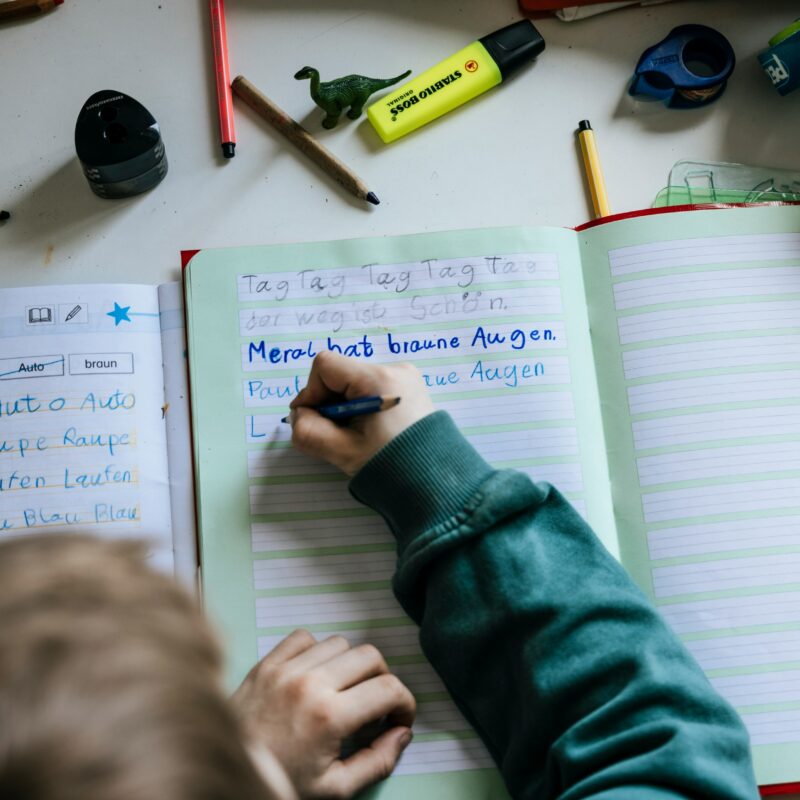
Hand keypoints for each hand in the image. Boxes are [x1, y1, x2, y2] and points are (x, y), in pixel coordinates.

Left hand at [232, 629, 415, 799]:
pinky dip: (316, 651)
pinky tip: (314, 676)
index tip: (399, 717)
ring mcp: (285, 669)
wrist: (228, 775)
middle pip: (370, 656)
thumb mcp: (335, 788)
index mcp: (329, 716)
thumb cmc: (280, 782)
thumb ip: (377, 761)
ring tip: (342, 691)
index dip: (405, 702)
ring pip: (340, 643)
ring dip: (349, 665)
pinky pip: (304, 637)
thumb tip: (402, 734)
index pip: (388, 688)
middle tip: (375, 703)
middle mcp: (309, 684)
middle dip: (382, 679)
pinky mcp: (266, 663)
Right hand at [289, 352, 435, 474]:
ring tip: (356, 436)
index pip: (325, 366)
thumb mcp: (341, 451)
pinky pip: (373, 390)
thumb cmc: (390, 466)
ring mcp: (406, 378)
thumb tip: (298, 415)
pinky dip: (362, 408)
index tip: (312, 419)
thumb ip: (308, 431)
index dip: (311, 392)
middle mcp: (394, 370)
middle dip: (329, 403)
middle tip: (336, 434)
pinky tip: (370, 432)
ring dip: (345, 407)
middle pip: (341, 374)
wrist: (436, 483)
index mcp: (378, 379)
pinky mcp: (411, 390)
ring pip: (355, 383)